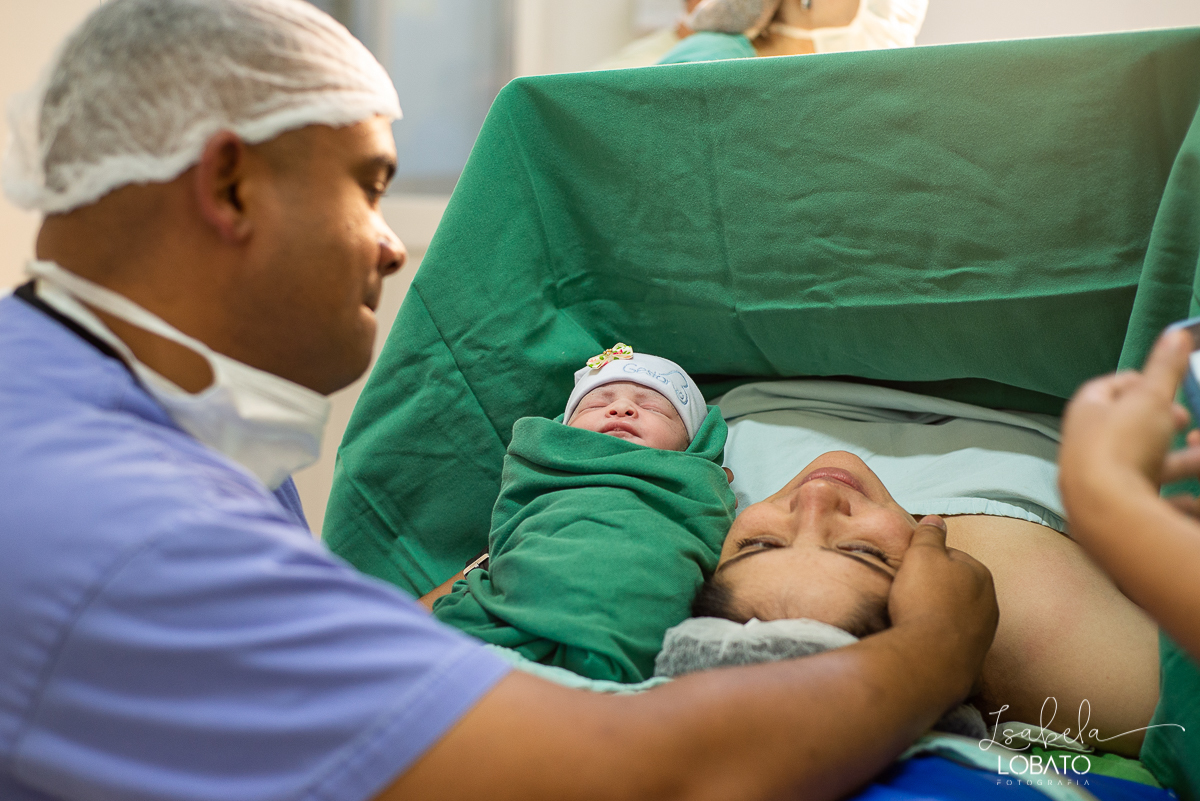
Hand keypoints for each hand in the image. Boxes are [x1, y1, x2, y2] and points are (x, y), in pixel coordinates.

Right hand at [888, 516, 997, 688]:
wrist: (929, 658)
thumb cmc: (924, 600)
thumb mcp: (921, 555)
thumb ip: (929, 535)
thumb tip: (937, 519)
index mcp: (980, 573)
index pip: (951, 557)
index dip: (925, 562)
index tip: (908, 572)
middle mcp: (990, 602)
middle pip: (954, 586)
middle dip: (934, 588)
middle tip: (908, 595)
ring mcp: (984, 632)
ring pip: (954, 612)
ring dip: (936, 613)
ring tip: (912, 618)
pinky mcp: (974, 656)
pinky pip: (952, 638)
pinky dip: (939, 636)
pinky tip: (922, 638)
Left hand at [1060, 330, 1191, 503]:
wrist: (1105, 513)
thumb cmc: (1122, 446)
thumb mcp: (1151, 397)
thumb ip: (1165, 367)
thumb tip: (1178, 332)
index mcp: (1085, 411)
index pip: (1107, 387)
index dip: (1139, 382)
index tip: (1165, 385)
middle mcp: (1083, 443)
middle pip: (1124, 425)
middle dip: (1159, 420)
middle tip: (1183, 420)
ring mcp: (1095, 476)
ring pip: (1140, 459)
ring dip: (1174, 456)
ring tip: (1199, 454)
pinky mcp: (1110, 504)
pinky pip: (1144, 490)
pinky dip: (1170, 488)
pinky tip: (1192, 496)